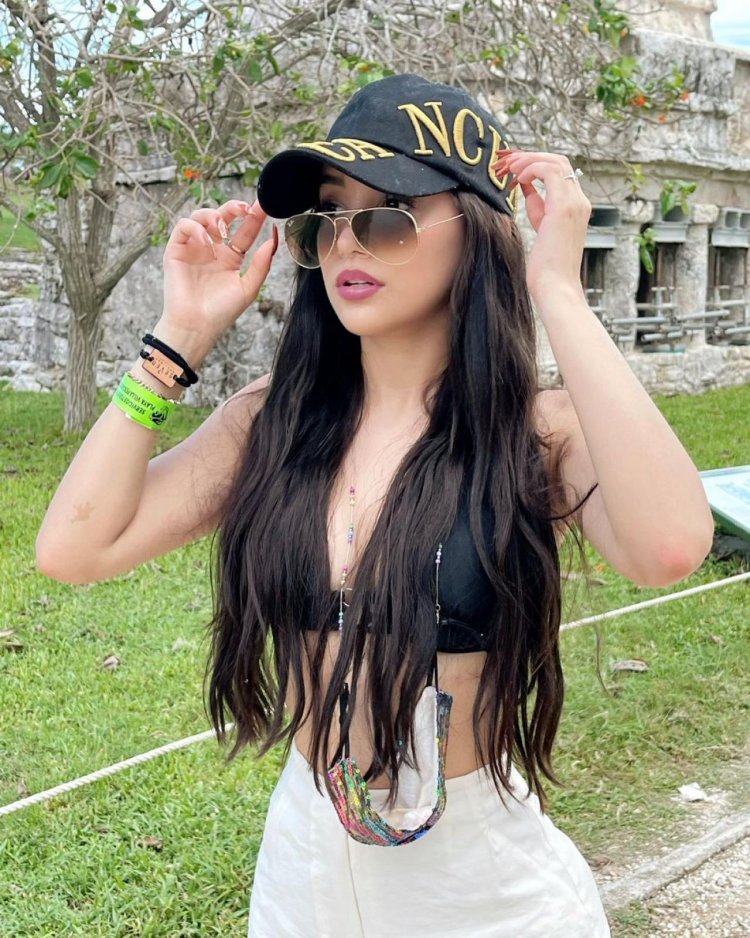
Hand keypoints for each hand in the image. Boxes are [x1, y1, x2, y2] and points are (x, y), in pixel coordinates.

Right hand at [161, 198, 277, 344]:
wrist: (196, 326)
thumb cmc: (221, 312)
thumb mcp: (248, 287)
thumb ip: (261, 264)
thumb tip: (272, 240)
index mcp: (230, 258)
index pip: (244, 232)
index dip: (253, 219)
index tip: (264, 207)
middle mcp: (212, 250)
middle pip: (222, 218)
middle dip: (233, 207)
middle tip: (245, 207)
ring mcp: (194, 248)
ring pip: (200, 217)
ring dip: (213, 215)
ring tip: (222, 228)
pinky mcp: (176, 250)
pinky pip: (183, 227)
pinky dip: (195, 228)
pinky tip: (206, 242)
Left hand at [490, 149, 590, 302]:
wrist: (555, 286)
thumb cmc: (546, 267)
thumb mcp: (539, 227)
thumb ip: (536, 205)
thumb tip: (524, 187)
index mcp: (576, 207)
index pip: (559, 172)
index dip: (535, 164)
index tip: (513, 168)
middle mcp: (580, 201)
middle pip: (559, 161)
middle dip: (530, 157)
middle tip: (507, 161)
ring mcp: (575, 203)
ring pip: (555, 161)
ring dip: (528, 160)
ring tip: (508, 168)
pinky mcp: (563, 207)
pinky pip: (548, 171)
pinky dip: (530, 168)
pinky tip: (516, 179)